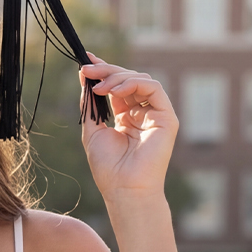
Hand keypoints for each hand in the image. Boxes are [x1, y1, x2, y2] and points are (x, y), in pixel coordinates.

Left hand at [79, 56, 177, 202]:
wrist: (124, 189)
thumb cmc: (108, 168)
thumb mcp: (92, 131)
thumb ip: (90, 105)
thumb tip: (84, 77)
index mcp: (127, 117)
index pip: (117, 86)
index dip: (103, 72)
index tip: (86, 61)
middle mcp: (143, 113)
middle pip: (128, 80)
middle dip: (106, 71)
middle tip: (87, 70)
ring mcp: (156, 115)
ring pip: (141, 80)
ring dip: (117, 77)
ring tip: (99, 86)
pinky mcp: (167, 118)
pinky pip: (154, 88)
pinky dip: (133, 83)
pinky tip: (114, 91)